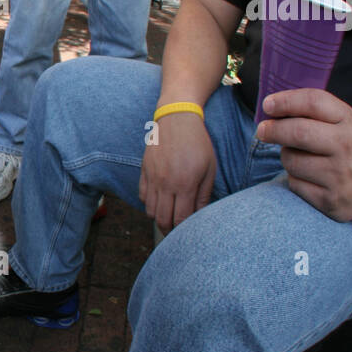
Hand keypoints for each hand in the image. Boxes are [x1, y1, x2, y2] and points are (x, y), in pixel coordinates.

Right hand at [139, 111, 216, 235]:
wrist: (176, 119)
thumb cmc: (198, 143)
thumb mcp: (209, 168)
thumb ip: (204, 194)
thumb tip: (200, 215)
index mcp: (185, 184)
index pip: (180, 218)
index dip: (184, 229)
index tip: (188, 232)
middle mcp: (166, 183)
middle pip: (162, 218)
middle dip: (169, 230)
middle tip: (177, 232)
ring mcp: (152, 177)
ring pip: (150, 210)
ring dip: (159, 217)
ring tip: (168, 217)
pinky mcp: (144, 171)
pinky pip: (142, 196)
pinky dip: (149, 203)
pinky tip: (159, 201)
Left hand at [255, 89, 351, 221]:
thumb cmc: (343, 146)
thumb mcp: (338, 122)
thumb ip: (309, 112)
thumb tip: (270, 108)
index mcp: (347, 120)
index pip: (314, 102)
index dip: (286, 101)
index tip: (267, 105)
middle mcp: (347, 146)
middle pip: (299, 132)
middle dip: (273, 130)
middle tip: (262, 131)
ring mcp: (340, 174)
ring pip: (291, 160)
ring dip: (286, 157)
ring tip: (300, 158)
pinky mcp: (330, 199)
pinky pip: (294, 184)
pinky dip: (294, 179)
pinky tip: (308, 178)